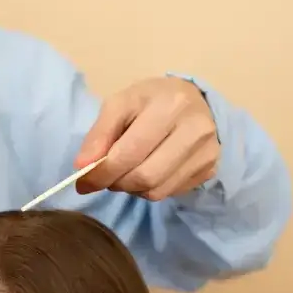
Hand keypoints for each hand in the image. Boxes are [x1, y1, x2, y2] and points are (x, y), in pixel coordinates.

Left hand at [74, 76, 219, 200]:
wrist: (192, 99)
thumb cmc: (151, 100)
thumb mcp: (120, 104)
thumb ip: (99, 134)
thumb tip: (82, 167)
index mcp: (170, 106)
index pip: (130, 153)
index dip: (102, 173)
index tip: (83, 182)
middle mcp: (195, 130)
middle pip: (145, 177)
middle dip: (116, 183)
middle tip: (105, 177)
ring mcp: (207, 152)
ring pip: (157, 191)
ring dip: (131, 189)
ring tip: (125, 172)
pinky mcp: (210, 169)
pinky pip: (170, 192)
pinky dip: (149, 190)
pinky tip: (146, 171)